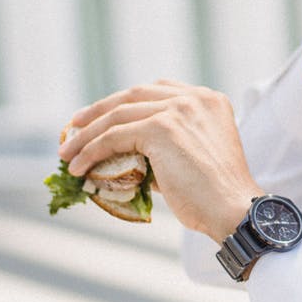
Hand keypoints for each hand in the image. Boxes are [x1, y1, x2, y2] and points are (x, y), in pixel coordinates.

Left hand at [57, 81, 262, 242]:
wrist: (232, 210)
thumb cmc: (217, 197)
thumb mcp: (195, 158)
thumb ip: (167, 146)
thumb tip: (126, 155)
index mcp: (208, 100)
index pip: (156, 91)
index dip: (124, 102)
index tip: (102, 116)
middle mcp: (194, 98)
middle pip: (132, 95)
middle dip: (99, 111)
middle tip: (74, 128)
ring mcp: (178, 109)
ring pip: (117, 115)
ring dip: (86, 135)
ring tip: (68, 153)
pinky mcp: (161, 128)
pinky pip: (114, 136)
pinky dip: (91, 151)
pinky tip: (79, 166)